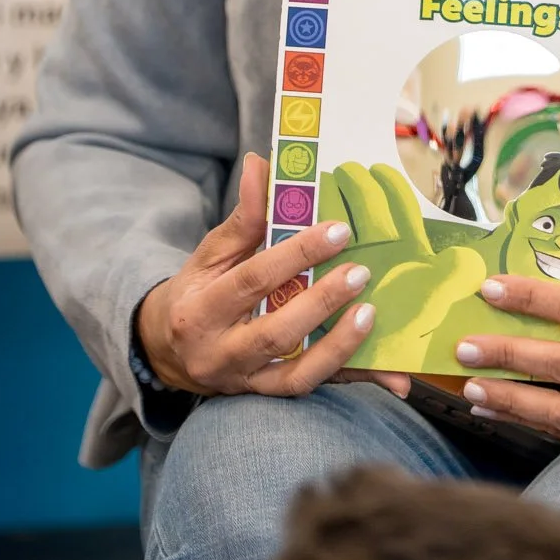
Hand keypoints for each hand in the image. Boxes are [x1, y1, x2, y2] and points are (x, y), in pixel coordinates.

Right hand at [135, 152, 379, 396]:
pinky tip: (391, 376)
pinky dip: (352, 379)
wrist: (167, 352)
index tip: (338, 230)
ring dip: (338, 347)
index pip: (252, 280)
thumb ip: (242, 218)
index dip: (296, 255)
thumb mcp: (208, 254)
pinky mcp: (268, 396)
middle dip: (321, 303)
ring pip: (296, 376)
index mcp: (199, 311)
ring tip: (370, 314)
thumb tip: (260, 164)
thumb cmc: (195, 293)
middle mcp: (219, 354)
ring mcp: (245, 382)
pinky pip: (315, 389)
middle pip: (275, 333)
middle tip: (360, 272)